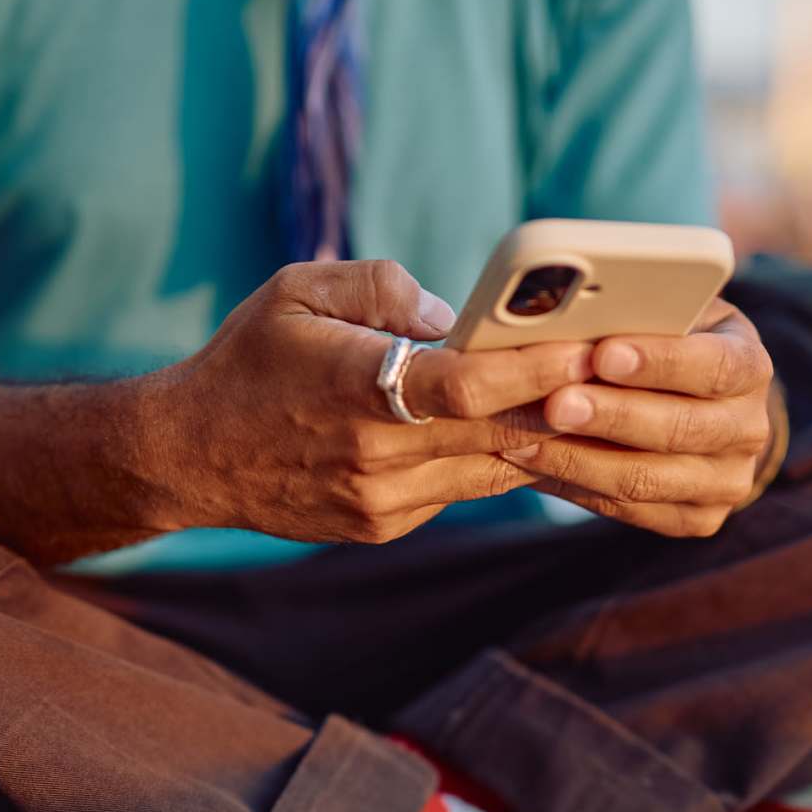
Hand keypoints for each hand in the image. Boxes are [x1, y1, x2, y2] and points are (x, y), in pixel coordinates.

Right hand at [142, 261, 592, 543]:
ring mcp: (381, 501)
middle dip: (564, 404)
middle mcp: (374, 456)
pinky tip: (524, 433)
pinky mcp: (383, 524)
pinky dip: (495, 459)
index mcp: (355, 388)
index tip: (593, 344)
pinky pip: (459, 489)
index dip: (537, 369)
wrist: (191, 455)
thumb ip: (381, 287)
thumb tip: (454, 317)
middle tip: (621, 373)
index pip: (468, 386)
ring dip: (542, 438)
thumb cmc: (247, 360)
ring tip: (593, 403)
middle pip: (496, 434)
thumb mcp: (298, 291)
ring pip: (490, 469)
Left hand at [501, 299, 774, 536]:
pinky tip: (534, 466)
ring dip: (579, 460)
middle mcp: (749, 430)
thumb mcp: (664, 316)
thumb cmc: (663, 342)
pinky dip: (575, 487)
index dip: (660, 362)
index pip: (715, 366)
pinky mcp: (697, 519)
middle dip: (611, 416)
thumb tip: (569, 316)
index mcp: (749, 367)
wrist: (692, 403)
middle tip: (554, 404)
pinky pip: (629, 510)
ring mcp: (727, 482)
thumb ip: (634, 316)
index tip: (602, 354)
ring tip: (523, 441)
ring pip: (647, 479)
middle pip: (680, 429)